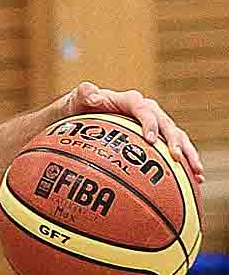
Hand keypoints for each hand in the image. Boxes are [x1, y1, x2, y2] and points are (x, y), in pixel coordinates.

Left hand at [66, 82, 203, 183]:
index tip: (150, 140)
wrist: (81, 115)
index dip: (149, 123)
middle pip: (166, 124)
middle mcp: (146, 111)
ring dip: (187, 154)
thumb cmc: (78, 108)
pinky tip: (195, 180)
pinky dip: (183, 163)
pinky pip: (171, 150)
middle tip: (178, 158)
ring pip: (175, 138)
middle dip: (175, 141)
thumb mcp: (77, 99)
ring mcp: (152, 125)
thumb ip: (85, 94)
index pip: (143, 109)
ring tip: (197, 171)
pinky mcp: (154, 139)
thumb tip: (92, 95)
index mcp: (130, 101)